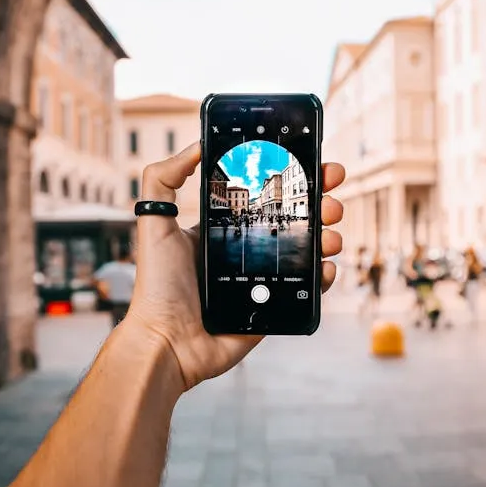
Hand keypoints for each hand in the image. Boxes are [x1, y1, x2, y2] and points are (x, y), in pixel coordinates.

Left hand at [125, 142, 345, 390]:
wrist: (168, 342)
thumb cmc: (158, 287)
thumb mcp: (154, 224)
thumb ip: (163, 179)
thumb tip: (196, 144)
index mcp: (224, 228)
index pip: (264, 195)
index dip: (290, 178)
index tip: (312, 162)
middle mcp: (246, 250)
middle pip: (294, 218)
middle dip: (320, 203)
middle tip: (331, 197)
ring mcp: (263, 280)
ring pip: (307, 250)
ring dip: (327, 235)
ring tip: (330, 233)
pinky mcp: (274, 308)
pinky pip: (307, 288)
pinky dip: (323, 275)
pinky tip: (326, 265)